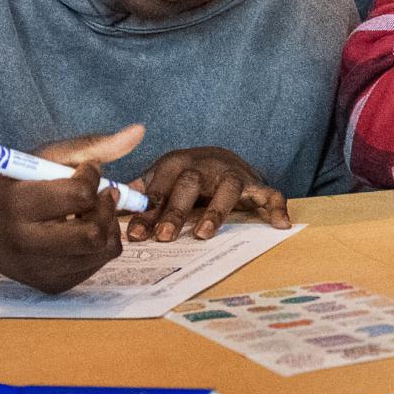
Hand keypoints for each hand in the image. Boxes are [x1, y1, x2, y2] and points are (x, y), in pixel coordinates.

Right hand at [0, 122, 144, 291]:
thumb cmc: (12, 186)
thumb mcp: (44, 158)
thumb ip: (92, 146)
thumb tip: (139, 132)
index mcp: (19, 206)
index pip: (79, 196)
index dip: (92, 177)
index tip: (85, 171)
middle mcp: (28, 244)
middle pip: (94, 235)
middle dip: (107, 210)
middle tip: (100, 196)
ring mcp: (40, 271)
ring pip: (103, 251)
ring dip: (107, 227)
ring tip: (88, 213)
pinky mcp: (51, 286)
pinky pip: (96, 265)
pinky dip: (97, 245)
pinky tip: (79, 231)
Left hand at [126, 147, 291, 241]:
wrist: (220, 157)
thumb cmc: (183, 175)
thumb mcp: (159, 178)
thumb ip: (141, 191)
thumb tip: (112, 202)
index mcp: (175, 164)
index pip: (158, 187)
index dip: (147, 211)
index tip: (136, 234)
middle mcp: (204, 166)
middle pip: (188, 185)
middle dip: (176, 211)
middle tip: (164, 236)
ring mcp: (232, 174)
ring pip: (226, 189)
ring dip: (216, 211)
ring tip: (205, 235)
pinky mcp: (255, 184)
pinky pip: (269, 193)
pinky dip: (276, 207)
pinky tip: (280, 224)